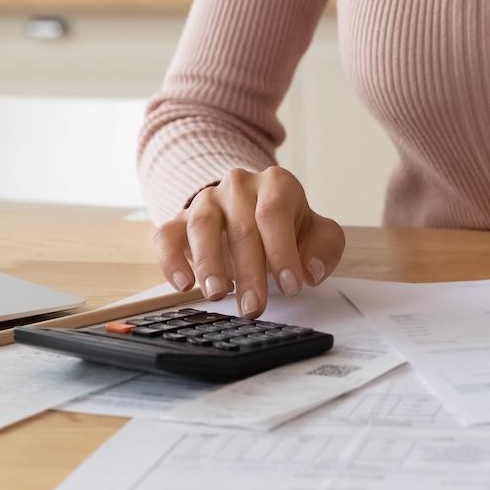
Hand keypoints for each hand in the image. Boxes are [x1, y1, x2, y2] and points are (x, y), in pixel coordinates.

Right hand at [150, 166, 346, 319]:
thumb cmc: (287, 226)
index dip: (282, 251)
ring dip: (209, 263)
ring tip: (218, 294)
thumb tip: (310, 271)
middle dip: (249, 271)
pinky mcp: (179, 220)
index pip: (275, 213)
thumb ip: (323, 249)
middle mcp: (238, 186)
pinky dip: (171, 260)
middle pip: (241, 226)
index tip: (290, 287)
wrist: (252, 209)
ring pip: (202, 226)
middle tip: (254, 307)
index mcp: (276, 183)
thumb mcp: (317, 233)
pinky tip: (183, 284)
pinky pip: (166, 235)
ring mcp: (206, 201)